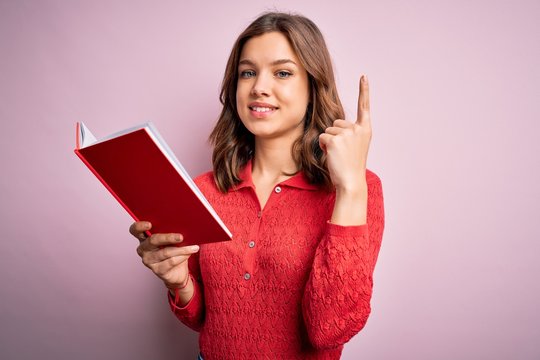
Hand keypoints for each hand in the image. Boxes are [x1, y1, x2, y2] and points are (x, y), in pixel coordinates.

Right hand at [130, 221, 198, 288]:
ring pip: (165, 252)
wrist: (177, 271)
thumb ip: (171, 231)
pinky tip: (189, 253)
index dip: (140, 226)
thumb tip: (183, 223)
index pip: (135, 230)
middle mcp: (143, 249)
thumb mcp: (171, 239)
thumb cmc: (173, 250)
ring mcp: (149, 261)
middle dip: (168, 237)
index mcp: (144, 238)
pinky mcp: (157, 270)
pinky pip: (171, 261)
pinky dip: (182, 256)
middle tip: (181, 237)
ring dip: (182, 249)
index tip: (150, 224)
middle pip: (153, 240)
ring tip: (193, 247)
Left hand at [318, 75, 371, 191]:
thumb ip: (349, 134)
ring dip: (328, 142)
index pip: (364, 107)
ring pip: (328, 130)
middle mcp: (358, 129)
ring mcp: (347, 133)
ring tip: (338, 155)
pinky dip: (323, 146)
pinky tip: (332, 156)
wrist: (351, 182)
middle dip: (334, 135)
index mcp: (365, 130)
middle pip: (336, 122)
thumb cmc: (350, 167)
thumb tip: (333, 129)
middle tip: (342, 152)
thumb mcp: (354, 146)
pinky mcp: (335, 139)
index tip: (364, 76)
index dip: (364, 90)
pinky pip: (322, 137)